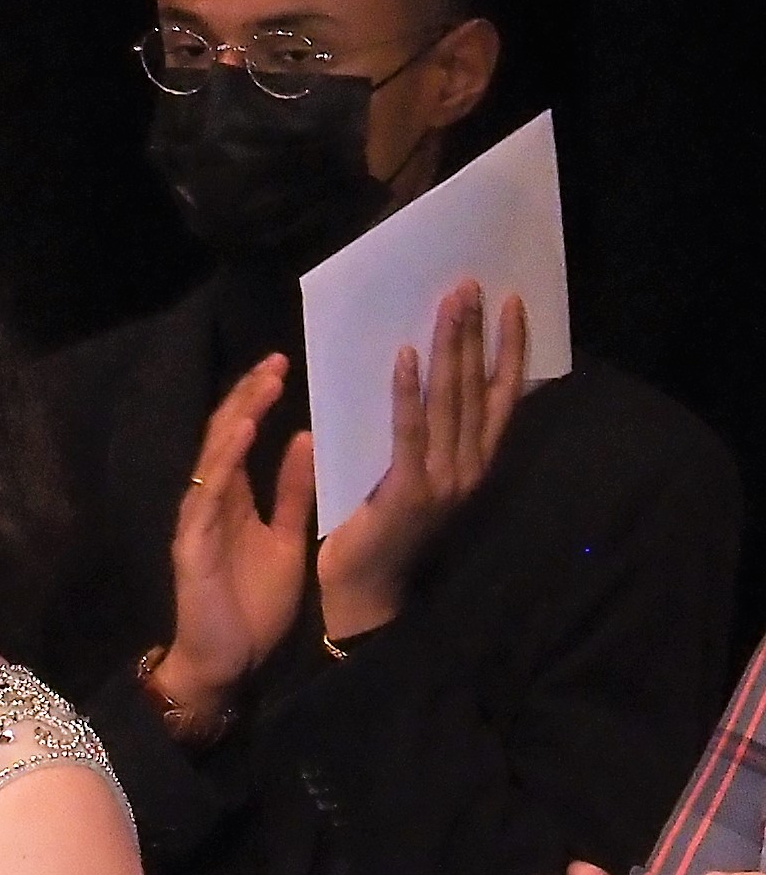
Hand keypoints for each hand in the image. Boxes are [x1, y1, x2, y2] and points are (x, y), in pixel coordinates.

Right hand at [156, 355, 313, 725]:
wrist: (227, 663)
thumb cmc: (252, 608)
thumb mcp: (287, 539)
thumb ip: (293, 493)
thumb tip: (306, 439)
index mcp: (232, 501)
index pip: (240, 437)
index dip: (259, 400)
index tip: (285, 365)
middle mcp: (210, 503)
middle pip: (224, 436)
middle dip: (249, 396)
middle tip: (277, 359)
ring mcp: (197, 522)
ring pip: (214, 457)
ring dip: (238, 417)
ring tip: (263, 383)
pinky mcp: (193, 544)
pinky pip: (208, 494)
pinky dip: (224, 460)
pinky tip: (242, 431)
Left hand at [315, 281, 528, 645]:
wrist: (362, 590)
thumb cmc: (380, 527)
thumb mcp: (409, 471)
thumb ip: (420, 431)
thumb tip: (414, 368)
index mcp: (475, 460)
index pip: (500, 393)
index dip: (509, 346)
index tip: (511, 301)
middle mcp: (469, 466)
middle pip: (476, 385)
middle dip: (475, 331)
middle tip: (469, 284)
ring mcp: (443, 479)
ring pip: (450, 400)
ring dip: (449, 347)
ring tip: (448, 304)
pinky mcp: (409, 491)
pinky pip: (408, 432)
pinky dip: (408, 392)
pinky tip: (404, 355)